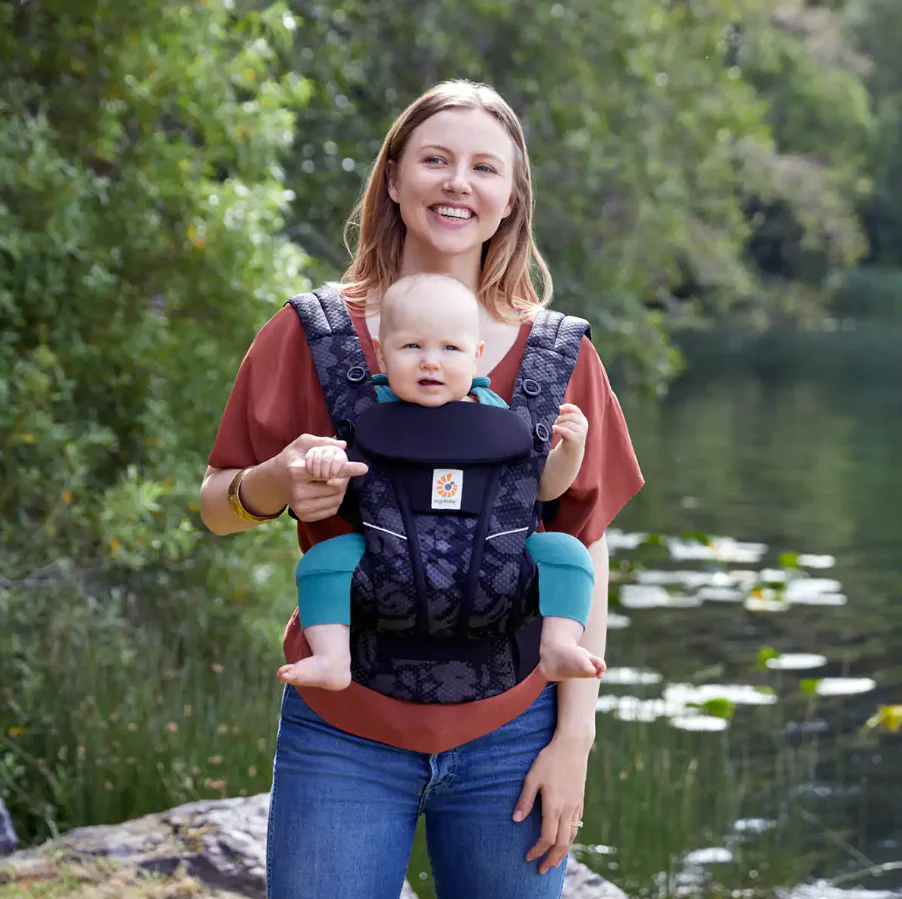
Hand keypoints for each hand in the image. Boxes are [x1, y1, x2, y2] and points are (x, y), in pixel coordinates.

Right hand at [277, 434, 367, 522]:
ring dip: (341, 488)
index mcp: (297, 471)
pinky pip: (332, 509)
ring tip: (332, 479)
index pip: (327, 471)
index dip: (347, 469)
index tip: (363, 468)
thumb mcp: (302, 444)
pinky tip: (327, 490)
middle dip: (344, 477)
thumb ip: (322, 442)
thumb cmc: (291, 459)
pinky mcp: (305, 516)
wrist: (274, 482)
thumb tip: (342, 445)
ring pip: (337, 499)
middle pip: (336, 487)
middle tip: (341, 469)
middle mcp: (298, 492)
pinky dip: (335, 499)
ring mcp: (301, 507)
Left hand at [513, 734, 590, 873]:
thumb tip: (516, 820)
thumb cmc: (550, 759)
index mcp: (554, 806)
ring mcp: (576, 805)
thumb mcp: (532, 777)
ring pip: (572, 836)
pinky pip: (577, 824)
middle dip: (552, 859)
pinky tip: (566, 837)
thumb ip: (525, 799)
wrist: (573, 745)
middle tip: (542, 869)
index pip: (547, 837)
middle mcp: (567, 809)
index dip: (537, 850)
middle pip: (562, 843)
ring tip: (555, 859)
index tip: (528, 857)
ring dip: (563, 851)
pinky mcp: (581, 799)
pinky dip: (571, 836)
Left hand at [551, 403, 587, 452]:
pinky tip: (554, 429)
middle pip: (570, 416)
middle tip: (556, 423)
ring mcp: (581, 432)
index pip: (576, 409)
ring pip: (567, 424)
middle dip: (561, 418)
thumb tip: (561, 408)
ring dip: (559, 425)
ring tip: (555, 429)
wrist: (572, 450)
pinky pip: (566, 431)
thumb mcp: (567, 424)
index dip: (568, 407)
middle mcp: (584, 425)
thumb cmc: (568, 435)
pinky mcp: (577, 439)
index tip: (560, 408)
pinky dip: (559, 429)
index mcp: (582, 419)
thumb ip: (565, 415)